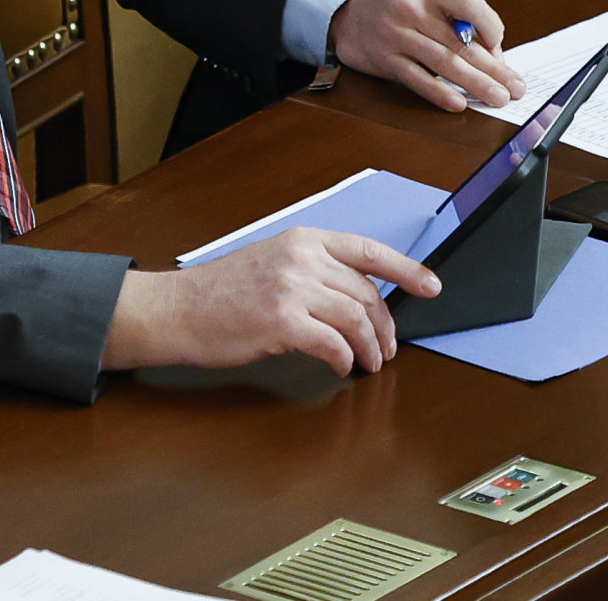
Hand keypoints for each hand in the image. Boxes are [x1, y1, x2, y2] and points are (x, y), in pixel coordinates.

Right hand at [100, 227, 440, 375]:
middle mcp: (300, 258)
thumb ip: (311, 272)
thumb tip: (356, 299)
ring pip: (356, 320)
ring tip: (367, 364)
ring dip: (370, 349)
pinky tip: (340, 367)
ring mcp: (291, 288)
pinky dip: (344, 360)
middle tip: (387, 349)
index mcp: (302, 240)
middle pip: (366, 293)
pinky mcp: (282, 322)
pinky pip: (333, 344)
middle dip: (385, 326)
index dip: (406, 269)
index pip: (368, 250)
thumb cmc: (219, 293)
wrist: (177, 310)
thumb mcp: (270, 263)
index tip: (431, 286)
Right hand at [329, 0, 528, 110]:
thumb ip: (455, 15)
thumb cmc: (396, 4)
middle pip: (461, 43)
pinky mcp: (385, 59)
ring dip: (476, 84)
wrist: (347, 13)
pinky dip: (440, 93)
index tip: (500, 47)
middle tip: (513, 87)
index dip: (491, 28)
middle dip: (494, 69)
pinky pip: (418, 79)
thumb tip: (491, 54)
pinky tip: (458, 102)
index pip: (470, 5)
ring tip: (496, 97)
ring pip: (444, 63)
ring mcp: (396, 34)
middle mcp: (410, 7)